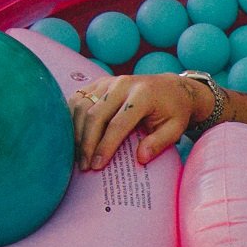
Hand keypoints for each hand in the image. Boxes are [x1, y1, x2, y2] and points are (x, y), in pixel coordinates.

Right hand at [70, 74, 201, 169]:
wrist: (171, 87)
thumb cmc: (173, 112)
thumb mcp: (175, 128)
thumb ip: (159, 142)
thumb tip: (141, 159)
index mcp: (143, 94)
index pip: (118, 124)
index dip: (105, 146)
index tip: (97, 166)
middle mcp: (123, 84)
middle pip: (95, 115)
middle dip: (87, 143)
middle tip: (84, 166)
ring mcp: (108, 81)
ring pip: (82, 106)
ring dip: (76, 133)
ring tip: (78, 156)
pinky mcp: (99, 82)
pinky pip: (78, 99)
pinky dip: (71, 118)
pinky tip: (73, 137)